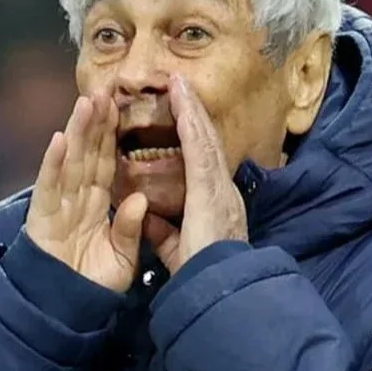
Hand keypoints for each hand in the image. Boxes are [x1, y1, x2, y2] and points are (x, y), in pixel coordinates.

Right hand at [25, 94, 148, 291]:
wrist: (66, 311)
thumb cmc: (92, 284)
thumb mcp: (123, 257)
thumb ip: (131, 228)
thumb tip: (141, 201)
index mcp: (98, 204)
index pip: (107, 162)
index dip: (113, 135)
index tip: (122, 107)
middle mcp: (76, 199)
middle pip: (88, 154)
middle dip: (95, 122)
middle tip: (105, 90)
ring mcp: (57, 205)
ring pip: (70, 162)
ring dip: (77, 132)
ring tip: (86, 103)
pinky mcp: (42, 217)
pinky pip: (50, 186)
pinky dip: (54, 163)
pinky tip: (60, 139)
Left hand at [143, 75, 248, 272]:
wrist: (219, 287)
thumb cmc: (201, 275)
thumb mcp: (177, 249)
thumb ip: (165, 230)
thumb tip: (149, 216)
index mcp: (215, 204)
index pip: (202, 163)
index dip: (192, 137)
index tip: (183, 116)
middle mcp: (222, 189)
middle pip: (206, 143)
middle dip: (193, 114)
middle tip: (180, 86)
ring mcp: (219, 186)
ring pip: (204, 138)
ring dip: (191, 109)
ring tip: (178, 83)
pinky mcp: (210, 187)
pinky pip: (198, 147)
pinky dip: (189, 121)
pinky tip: (180, 100)